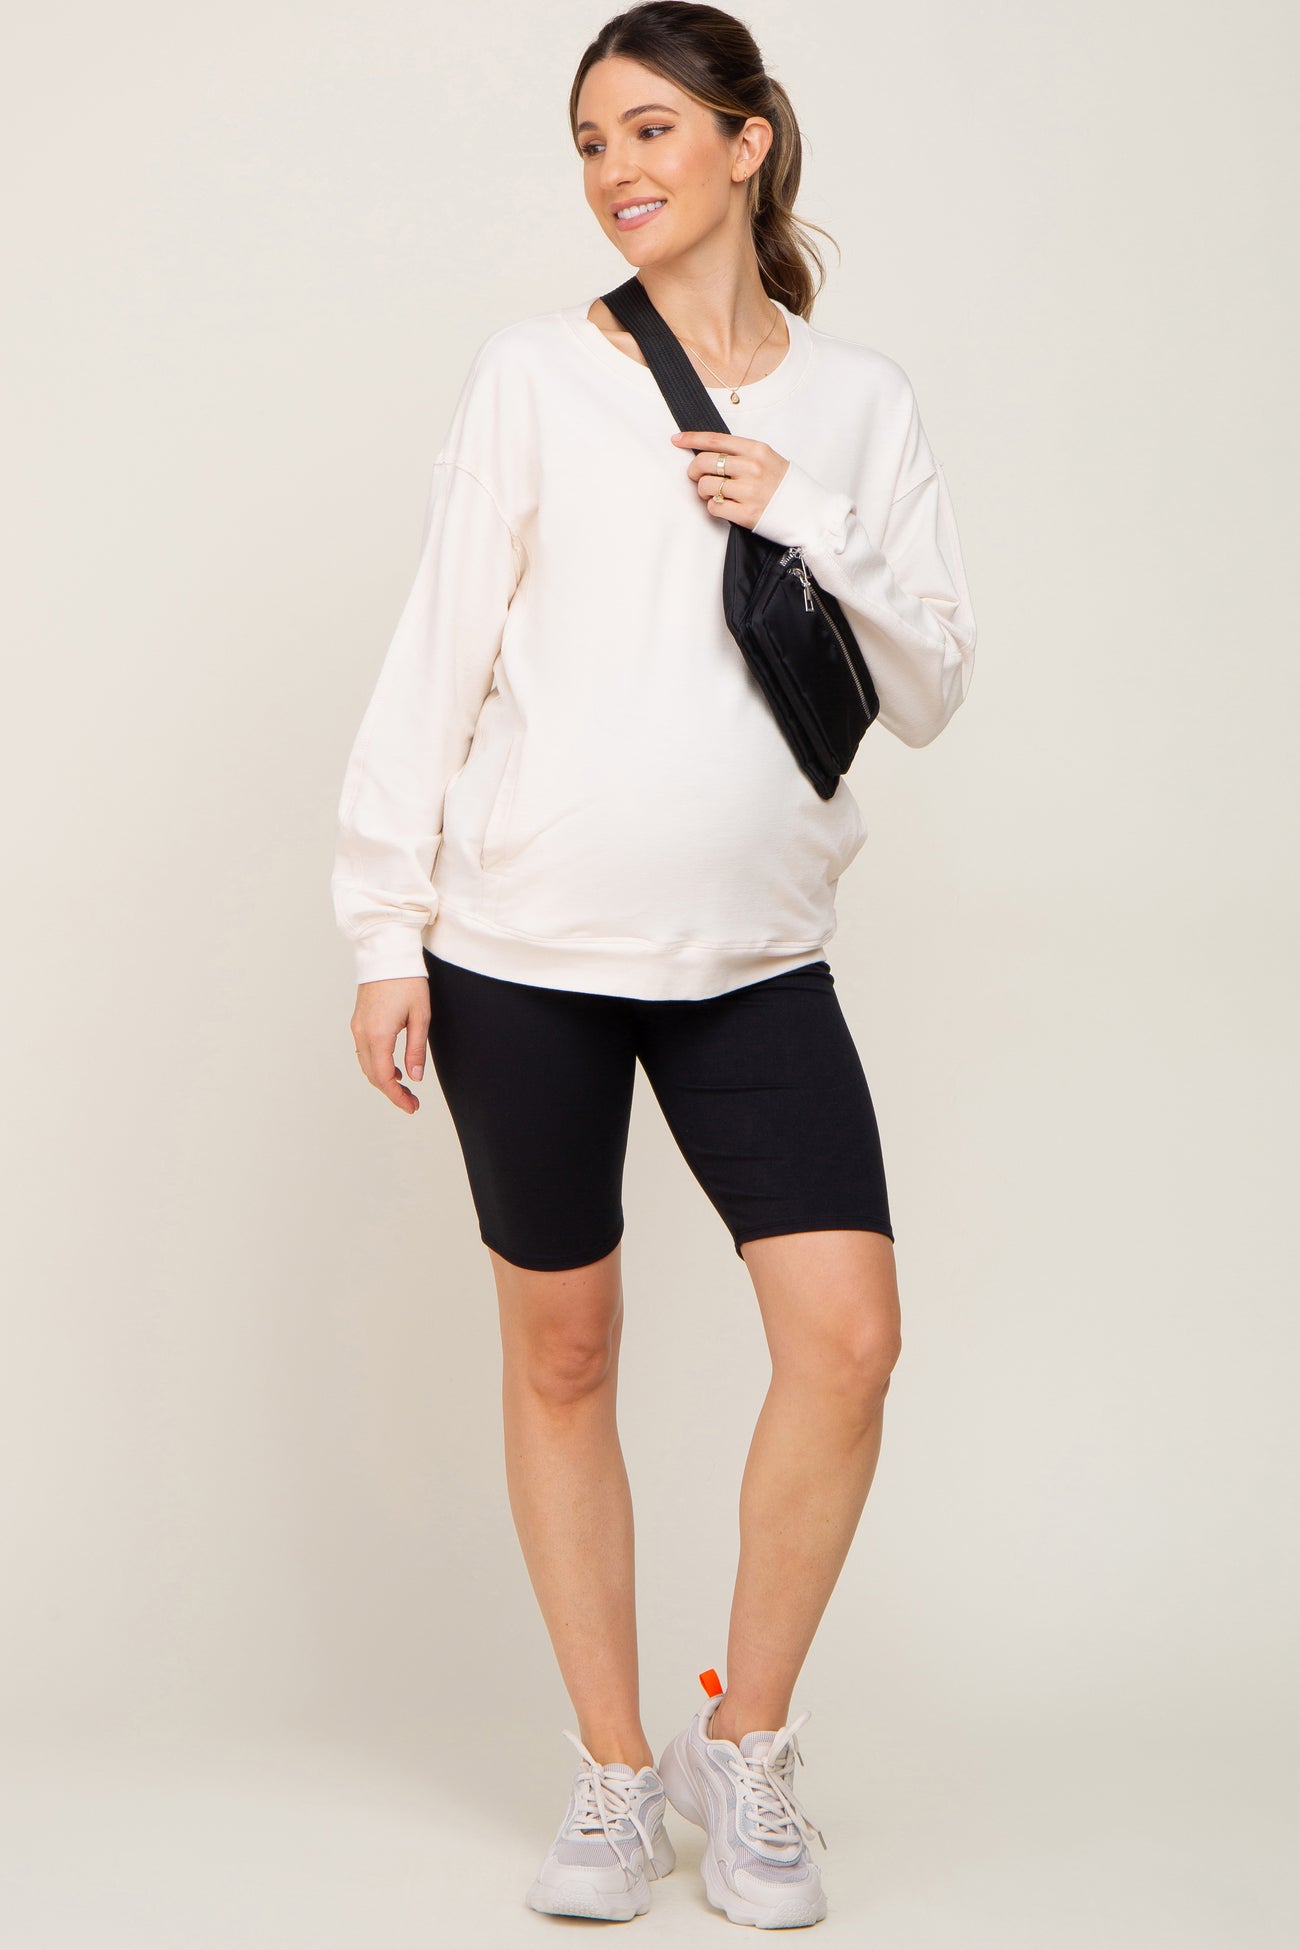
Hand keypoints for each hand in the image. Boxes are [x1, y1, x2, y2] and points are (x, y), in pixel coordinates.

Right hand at [350, 977, 430, 1114]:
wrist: (387, 953)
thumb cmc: (407, 980)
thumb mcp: (421, 1016)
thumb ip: (416, 1049)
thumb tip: (414, 1077)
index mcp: (379, 1034)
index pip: (384, 1077)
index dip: (397, 1097)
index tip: (411, 1107)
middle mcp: (362, 1033)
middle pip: (372, 1075)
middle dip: (391, 1092)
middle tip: (411, 1101)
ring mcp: (357, 1027)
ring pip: (366, 1064)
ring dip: (383, 1079)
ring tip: (404, 1086)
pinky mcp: (358, 1021)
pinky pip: (364, 1051)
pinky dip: (376, 1065)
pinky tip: (393, 1066)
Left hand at [670, 429, 789, 529]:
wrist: (811, 512)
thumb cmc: (788, 486)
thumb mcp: (769, 459)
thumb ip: (742, 454)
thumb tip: (710, 454)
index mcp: (757, 450)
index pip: (715, 440)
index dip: (691, 439)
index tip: (676, 440)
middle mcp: (752, 468)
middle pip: (704, 462)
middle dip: (694, 470)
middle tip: (697, 476)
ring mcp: (749, 491)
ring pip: (705, 486)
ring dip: (703, 491)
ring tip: (713, 494)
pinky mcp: (747, 514)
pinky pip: (713, 507)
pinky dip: (713, 507)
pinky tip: (723, 507)